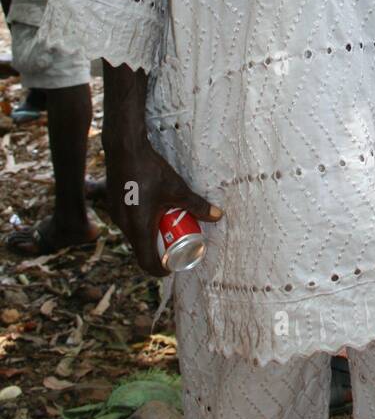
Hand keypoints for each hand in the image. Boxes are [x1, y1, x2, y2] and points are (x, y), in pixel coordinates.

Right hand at [104, 137, 220, 276]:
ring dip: (149, 236)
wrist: (123, 148)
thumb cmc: (150, 170)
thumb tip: (218, 216)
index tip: (173, 267)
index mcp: (138, 227)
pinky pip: (128, 223)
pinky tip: (152, 211)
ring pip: (134, 235)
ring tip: (166, 226)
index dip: (160, 269)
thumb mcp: (177, 189)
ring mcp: (115, 215)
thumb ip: (197, 204)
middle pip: (141, 249)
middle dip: (158, 251)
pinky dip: (141, 224)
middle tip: (175, 244)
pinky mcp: (113, 205)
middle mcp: (123, 225)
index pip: (146, 261)